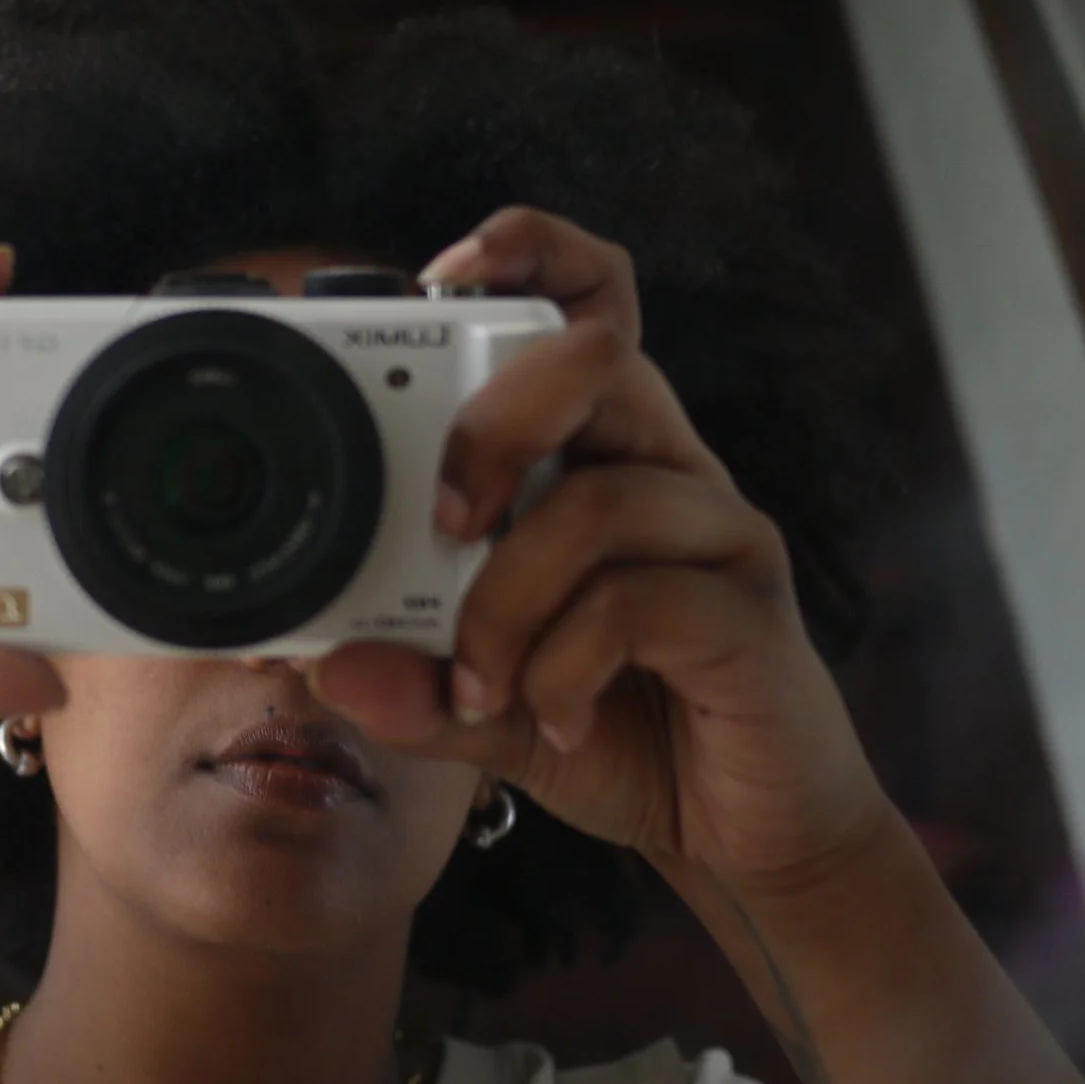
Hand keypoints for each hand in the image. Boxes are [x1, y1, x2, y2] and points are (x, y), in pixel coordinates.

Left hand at [310, 208, 890, 892]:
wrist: (753, 832)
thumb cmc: (624, 731)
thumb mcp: (492, 707)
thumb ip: (415, 685)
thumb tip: (331, 666)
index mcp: (601, 452)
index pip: (590, 304)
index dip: (531, 252)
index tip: (437, 274)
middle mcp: (668, 467)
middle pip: (597, 360)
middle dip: (494, 425)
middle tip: (443, 524)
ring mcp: (721, 536)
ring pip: (606, 499)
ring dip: (509, 600)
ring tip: (479, 683)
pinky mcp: (753, 616)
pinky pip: (646, 602)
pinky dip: (567, 665)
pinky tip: (552, 718)